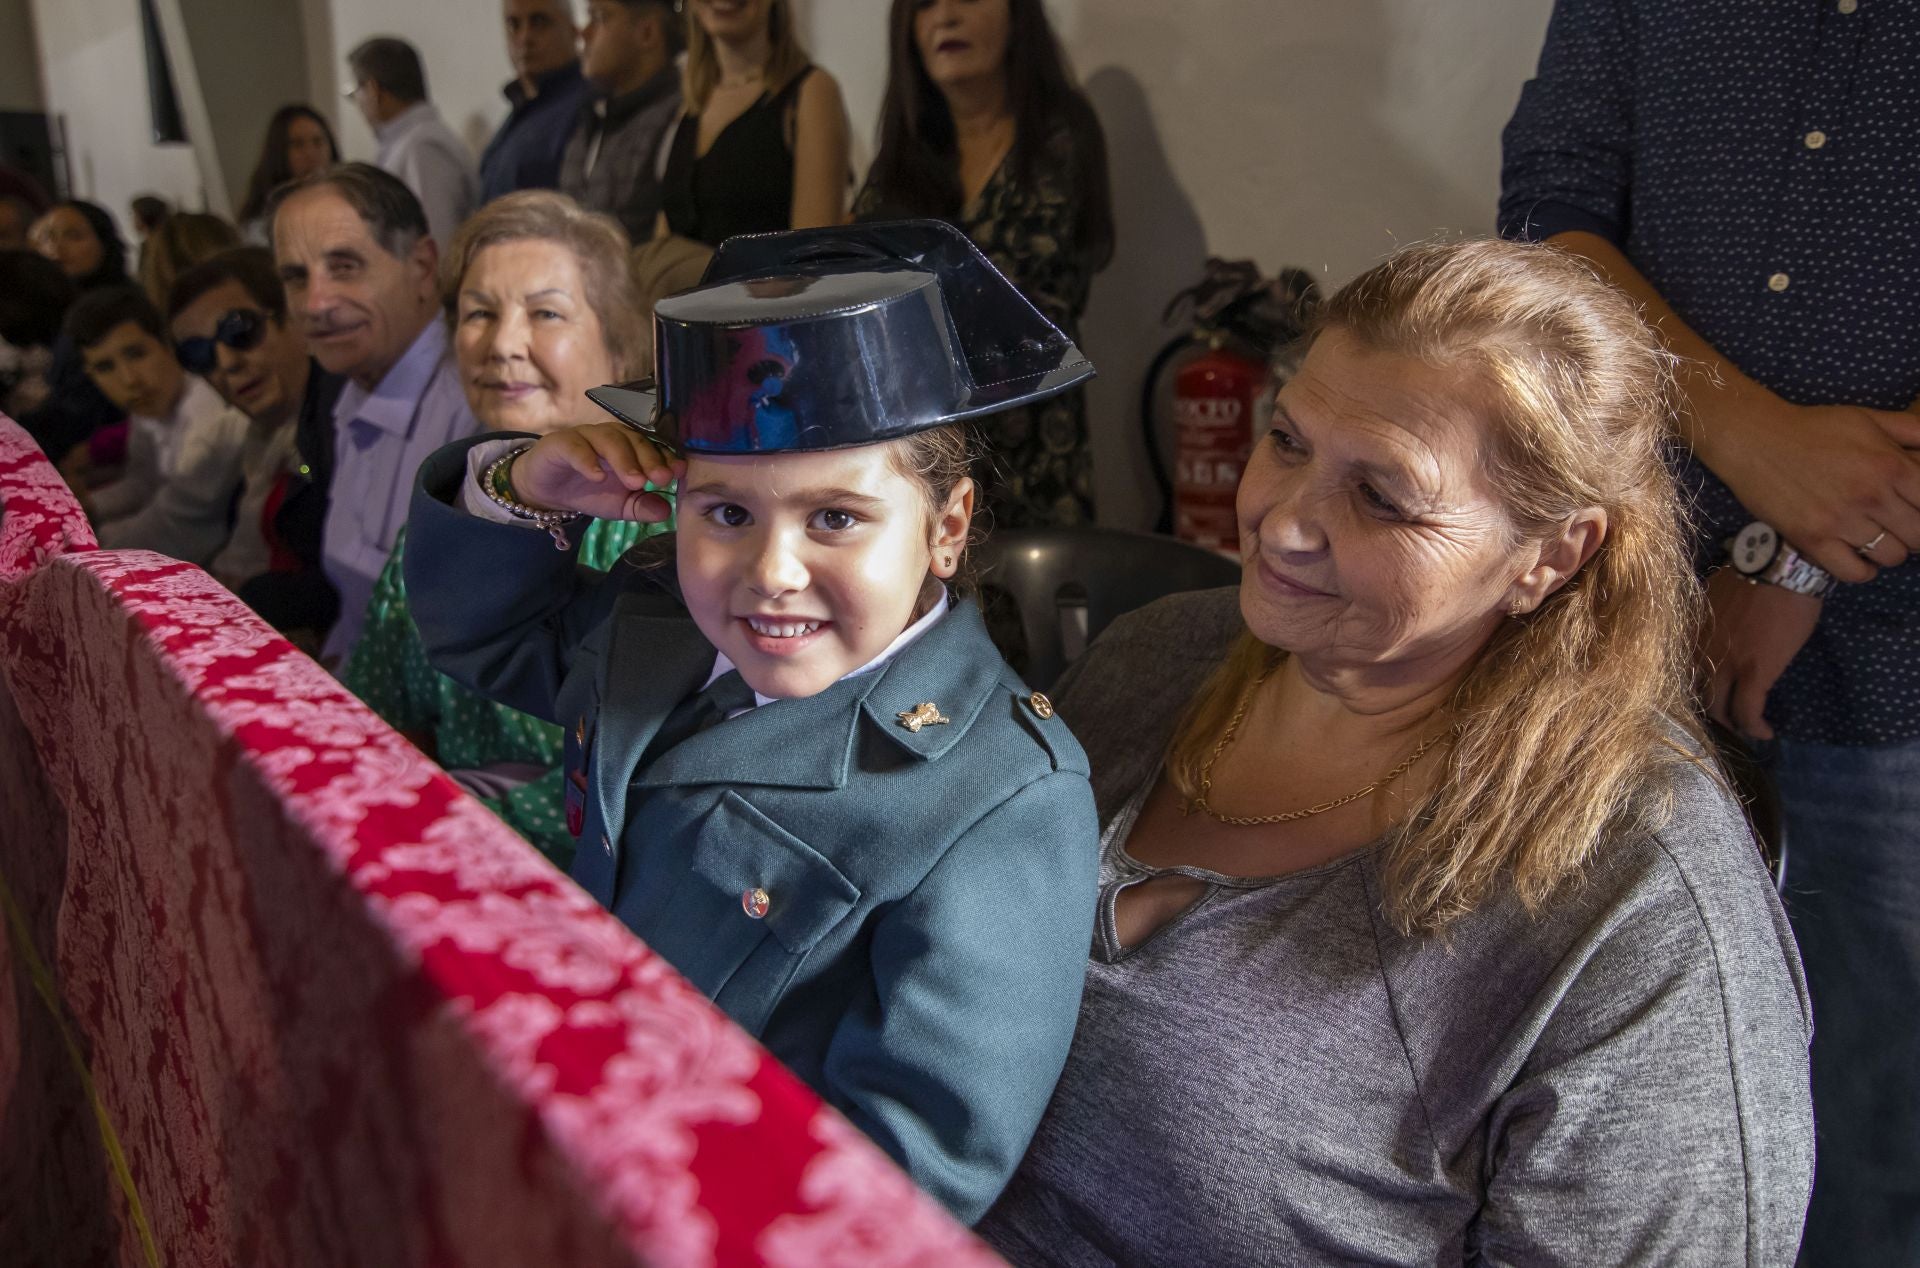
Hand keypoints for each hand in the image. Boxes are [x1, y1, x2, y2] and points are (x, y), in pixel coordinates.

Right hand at [508, 423, 680, 522]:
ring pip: (609, 439)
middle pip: (635, 439)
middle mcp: (612, 436)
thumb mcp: (620, 506)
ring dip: (624, 459)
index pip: (653, 447)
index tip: (678, 473)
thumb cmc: (591, 492)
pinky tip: (598, 476)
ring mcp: (587, 436)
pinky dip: (588, 460)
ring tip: (635, 481)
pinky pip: (576, 447)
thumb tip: (666, 512)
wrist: (549, 491)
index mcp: (631, 447)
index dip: (667, 457)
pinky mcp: (562, 442)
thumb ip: (642, 507)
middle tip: (660, 478)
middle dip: (650, 459)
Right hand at [1697, 396, 1919, 580]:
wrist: (1755, 440)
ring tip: (1875, 536)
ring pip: (1891, 556)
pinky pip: (1854, 572)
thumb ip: (1912, 431)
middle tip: (1898, 523)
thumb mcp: (1869, 418)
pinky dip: (1863, 569)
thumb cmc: (1813, 428)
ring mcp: (1841, 522)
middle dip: (1913, 531)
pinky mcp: (1813, 540)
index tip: (1913, 507)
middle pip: (1918, 536)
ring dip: (1889, 549)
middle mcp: (1871, 497)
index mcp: (1890, 466)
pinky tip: (1858, 556)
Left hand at [1701, 568, 1822, 740]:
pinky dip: (1755, 726)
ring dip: (1731, 723)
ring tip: (1744, 729)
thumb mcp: (1715, 599)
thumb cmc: (1753, 575)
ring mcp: (1725, 664)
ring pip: (1719, 709)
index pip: (1679, 673)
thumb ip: (1707, 624)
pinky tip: (1764, 732)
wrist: (1779, 566)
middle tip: (1724, 721)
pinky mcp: (1754, 673)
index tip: (1703, 699)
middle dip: (1709, 713)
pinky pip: (1748, 711)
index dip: (1690, 691)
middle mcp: (1699, 652)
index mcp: (1688, 634)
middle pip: (1695, 696)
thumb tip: (1713, 636)